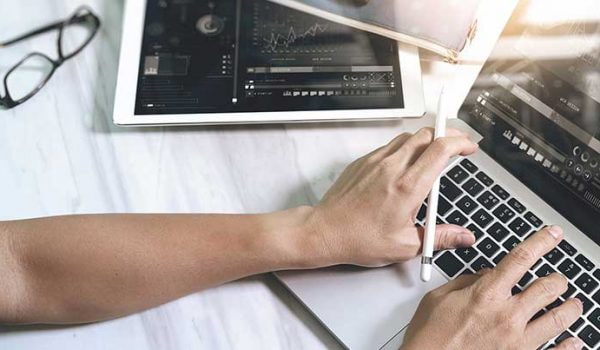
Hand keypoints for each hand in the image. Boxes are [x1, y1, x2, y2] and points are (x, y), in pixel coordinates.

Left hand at [304, 128, 478, 266]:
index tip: (469, 148)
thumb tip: (464, 237)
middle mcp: (392, 168)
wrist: (325, 232)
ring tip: (433, 154)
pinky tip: (406, 165)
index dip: (460, 142)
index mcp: (407, 187)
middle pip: (427, 134)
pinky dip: (404, 149)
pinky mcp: (362, 162)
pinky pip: (389, 146)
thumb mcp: (407, 245)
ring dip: (425, 140)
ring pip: (407, 137)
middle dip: (447, 135)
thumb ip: (441, 237)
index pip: (441, 149)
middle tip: (456, 145)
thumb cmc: (360, 239)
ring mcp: (375, 162)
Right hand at [401, 226, 584, 349]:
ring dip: (571, 308)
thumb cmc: (429, 336)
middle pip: (548, 287)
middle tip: (559, 279)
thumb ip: (465, 282)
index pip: (521, 258)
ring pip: (560, 319)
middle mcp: (506, 315)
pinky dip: (570, 346)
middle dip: (558, 279)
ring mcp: (517, 340)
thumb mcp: (438, 298)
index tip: (553, 234)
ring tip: (574, 304)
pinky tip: (575, 340)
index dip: (542, 241)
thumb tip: (483, 275)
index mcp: (486, 294)